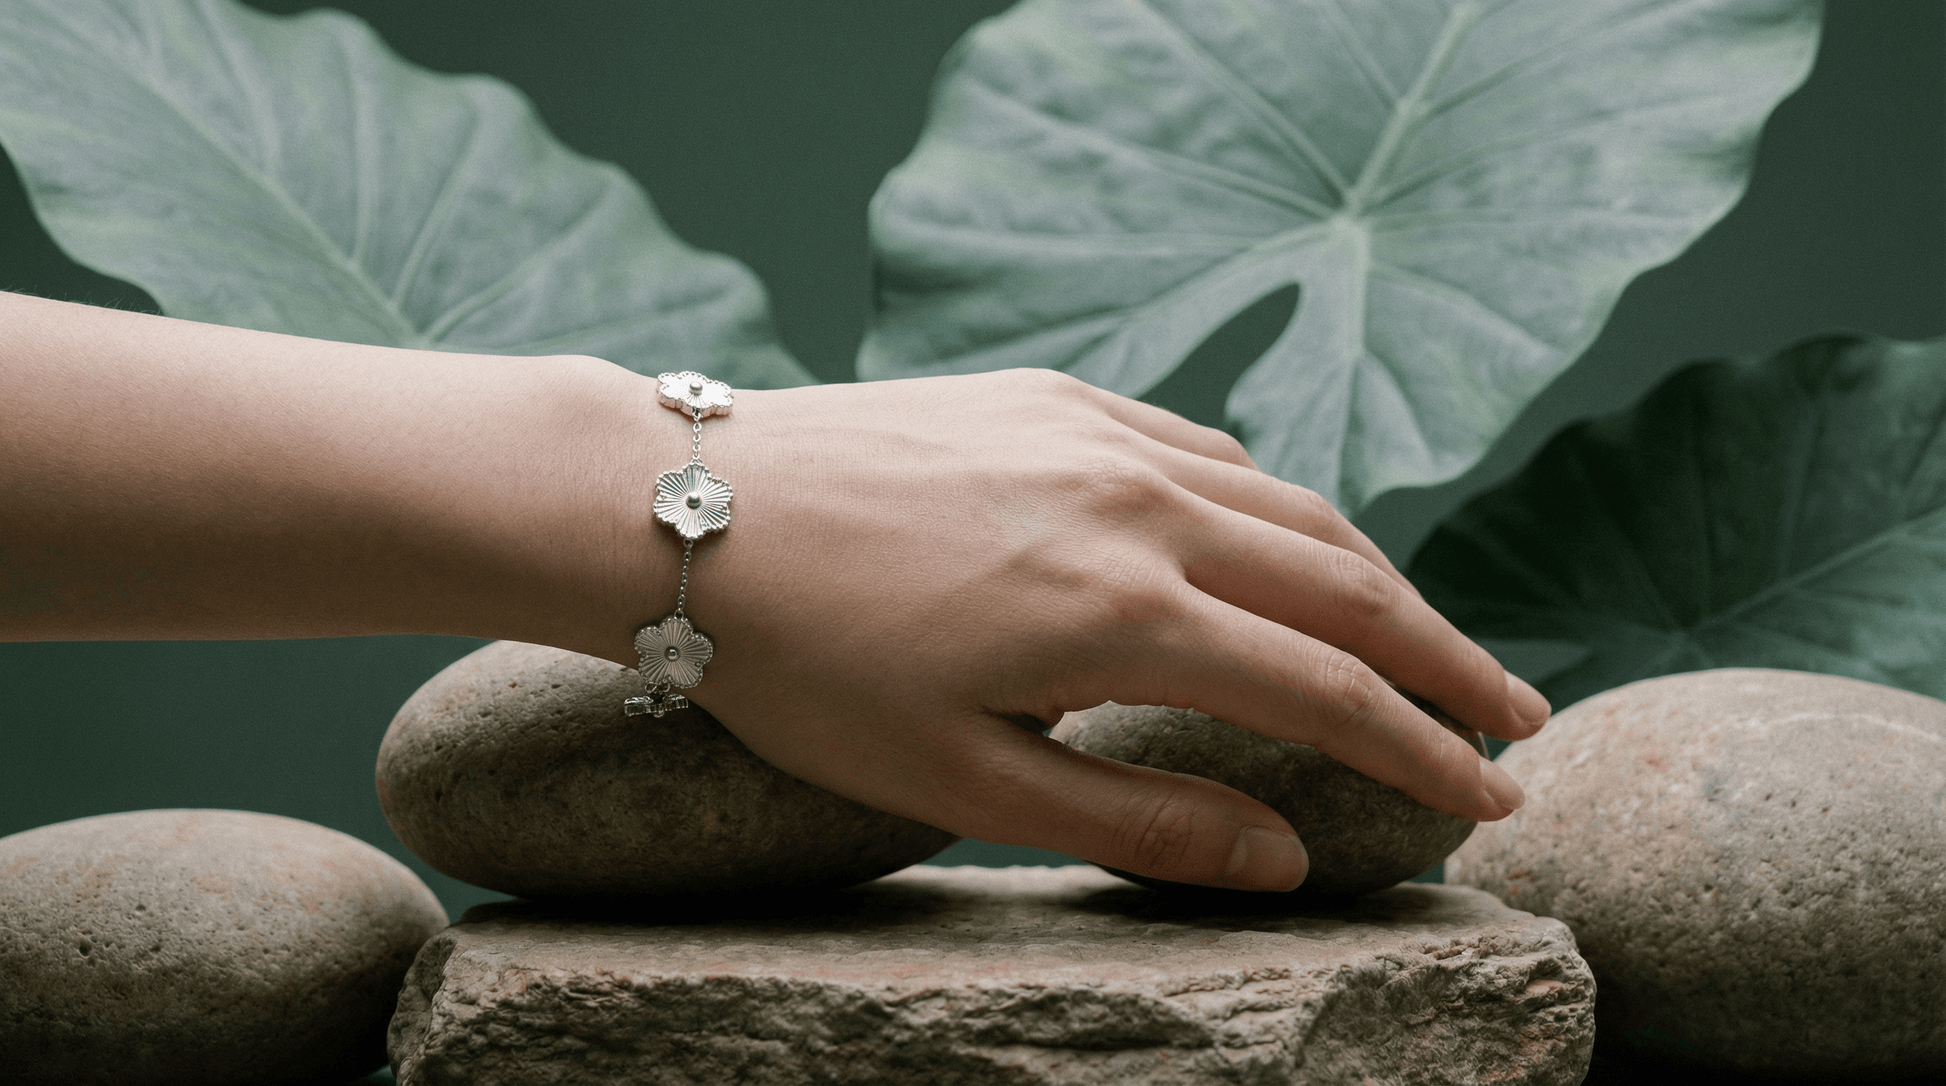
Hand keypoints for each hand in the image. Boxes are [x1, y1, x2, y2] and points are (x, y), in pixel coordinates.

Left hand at [676, 369, 1547, 890]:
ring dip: (1377, 578)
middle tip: (1519, 720)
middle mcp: (1141, 505)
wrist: (688, 512)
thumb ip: (1137, 825)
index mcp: (1126, 614)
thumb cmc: (807, 668)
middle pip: (1348, 584)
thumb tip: (1284, 859)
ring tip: (1429, 639)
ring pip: (1291, 506)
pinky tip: (1286, 541)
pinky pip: (1208, 447)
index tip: (1498, 799)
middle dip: (1448, 661)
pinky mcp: (1056, 395)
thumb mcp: (962, 782)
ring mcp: (1102, 433)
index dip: (1426, 754)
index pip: (1329, 693)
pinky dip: (1275, 505)